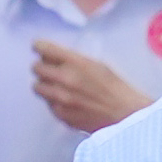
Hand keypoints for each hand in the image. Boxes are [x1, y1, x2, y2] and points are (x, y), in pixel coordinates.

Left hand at [27, 40, 153, 134]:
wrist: (125, 115)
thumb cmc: (115, 88)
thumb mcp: (98, 65)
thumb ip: (74, 60)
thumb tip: (53, 57)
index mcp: (76, 62)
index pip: (44, 48)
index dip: (39, 47)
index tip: (39, 48)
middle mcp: (65, 78)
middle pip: (35, 67)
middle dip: (41, 66)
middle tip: (49, 69)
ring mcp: (61, 98)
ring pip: (36, 86)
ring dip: (44, 84)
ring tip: (55, 86)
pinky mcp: (60, 114)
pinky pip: (47, 103)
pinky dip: (52, 101)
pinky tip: (65, 100)